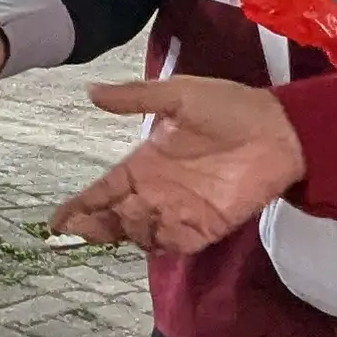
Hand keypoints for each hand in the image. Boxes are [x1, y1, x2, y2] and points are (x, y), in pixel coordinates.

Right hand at [49, 77, 306, 254]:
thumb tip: (91, 92)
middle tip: (80, 228)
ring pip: (139, 233)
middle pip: (114, 218)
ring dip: (127, 229)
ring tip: (128, 213)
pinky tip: (153, 231)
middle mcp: (157, 191)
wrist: (280, 129)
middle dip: (94, 226)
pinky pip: (174, 244)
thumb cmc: (230, 106)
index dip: (80, 206)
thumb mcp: (178, 94)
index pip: (104, 190)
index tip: (56, 222)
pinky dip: (160, 241)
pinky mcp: (206, 227)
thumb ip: (136, 97)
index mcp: (145, 162)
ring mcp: (180, 212)